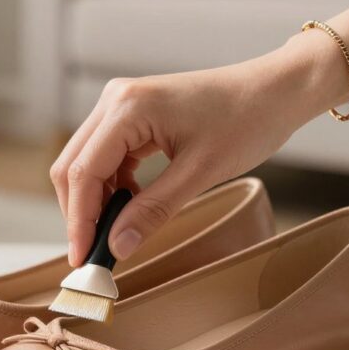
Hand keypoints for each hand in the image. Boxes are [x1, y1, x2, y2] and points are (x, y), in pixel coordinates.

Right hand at [50, 34, 345, 266]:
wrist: (275, 90)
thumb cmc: (247, 120)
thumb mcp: (201, 172)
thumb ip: (154, 210)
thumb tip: (117, 247)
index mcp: (127, 107)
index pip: (83, 172)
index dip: (78, 220)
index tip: (83, 258)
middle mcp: (115, 100)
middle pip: (73, 166)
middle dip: (80, 213)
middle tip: (93, 256)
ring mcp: (121, 105)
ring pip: (86, 163)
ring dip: (94, 202)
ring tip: (112, 237)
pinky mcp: (132, 115)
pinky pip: (106, 157)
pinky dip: (111, 187)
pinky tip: (128, 209)